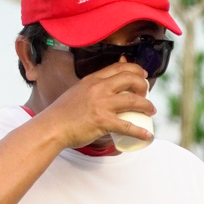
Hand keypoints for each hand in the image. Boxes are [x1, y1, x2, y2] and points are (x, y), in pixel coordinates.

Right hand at [39, 61, 154, 151]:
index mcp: (93, 79)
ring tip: (151, 111)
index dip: (135, 69)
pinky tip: (147, 135)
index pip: (119, 67)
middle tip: (147, 94)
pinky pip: (128, 126)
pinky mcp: (103, 121)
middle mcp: (99, 88)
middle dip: (144, 85)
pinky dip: (140, 131)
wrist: (52, 127)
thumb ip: (90, 88)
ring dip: (147, 106)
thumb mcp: (77, 91)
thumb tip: (102, 88)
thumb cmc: (62, 113)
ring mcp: (102, 104)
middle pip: (131, 79)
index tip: (142, 75)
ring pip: (134, 100)